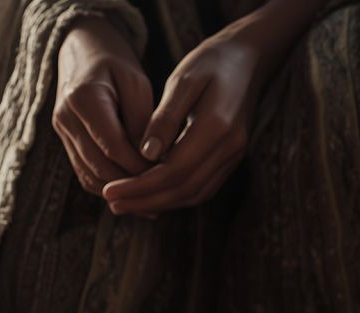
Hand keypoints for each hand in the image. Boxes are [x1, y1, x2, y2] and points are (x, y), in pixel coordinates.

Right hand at [53, 16, 152, 196]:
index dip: (139, 165)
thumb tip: (150, 159)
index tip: (165, 173)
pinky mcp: (65, 142)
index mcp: (84, 98)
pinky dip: (108, 187)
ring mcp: (61, 132)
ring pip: (90, 176)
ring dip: (120, 192)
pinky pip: (85, 174)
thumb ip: (142, 121)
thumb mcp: (136, 83)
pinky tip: (133, 192)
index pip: (112, 145)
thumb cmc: (115, 65)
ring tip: (150, 200)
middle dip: (131, 184)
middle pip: (99, 166)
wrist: (82, 53)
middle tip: (162, 194)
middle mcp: (66, 118)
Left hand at [102, 29, 261, 214]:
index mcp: (217, 127)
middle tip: (112, 204)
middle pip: (184, 189)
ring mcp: (234, 156)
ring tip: (127, 204)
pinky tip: (152, 194)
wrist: (248, 61)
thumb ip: (166, 117)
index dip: (141, 186)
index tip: (110, 190)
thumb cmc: (211, 63)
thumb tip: (146, 154)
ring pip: (195, 194)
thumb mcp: (183, 79)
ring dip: (160, 204)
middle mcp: (229, 148)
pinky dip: (176, 196)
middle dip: (146, 201)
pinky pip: (203, 188)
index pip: (174, 170)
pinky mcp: (231, 159)